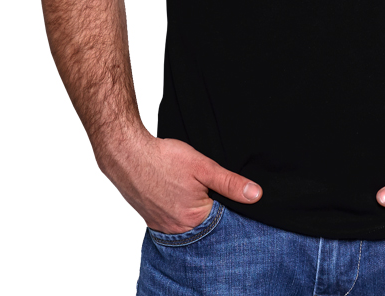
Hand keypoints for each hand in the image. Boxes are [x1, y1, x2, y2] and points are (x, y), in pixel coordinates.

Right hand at [98, 131, 262, 233]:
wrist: (128, 154)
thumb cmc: (164, 159)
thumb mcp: (203, 167)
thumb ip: (230, 183)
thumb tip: (256, 195)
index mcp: (193, 220)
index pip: (223, 220)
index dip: (229, 204)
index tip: (224, 189)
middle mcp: (177, 230)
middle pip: (205, 222)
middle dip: (211, 204)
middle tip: (203, 184)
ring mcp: (163, 226)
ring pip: (189, 220)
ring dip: (194, 205)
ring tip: (189, 185)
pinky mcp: (152, 219)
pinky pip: (173, 217)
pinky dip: (179, 206)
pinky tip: (177, 189)